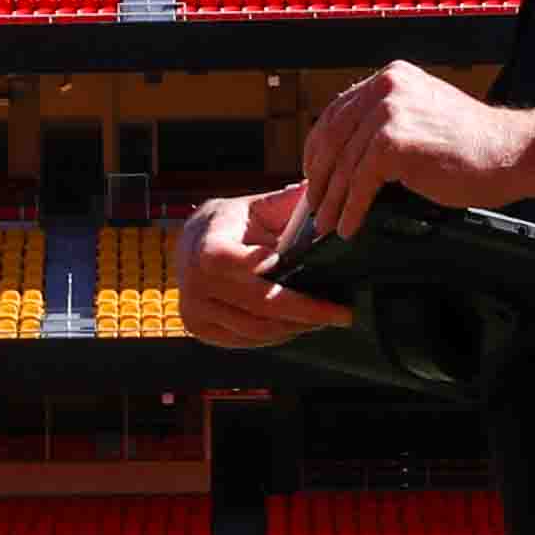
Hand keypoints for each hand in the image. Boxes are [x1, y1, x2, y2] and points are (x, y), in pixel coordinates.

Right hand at [176, 184, 345, 348]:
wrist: (192, 245)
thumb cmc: (233, 223)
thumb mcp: (256, 207)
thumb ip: (287, 204)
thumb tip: (319, 194)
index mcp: (207, 244)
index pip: (225, 259)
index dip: (252, 263)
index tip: (281, 261)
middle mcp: (195, 281)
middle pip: (257, 304)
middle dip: (305, 311)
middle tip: (342, 313)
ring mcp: (195, 309)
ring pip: (256, 329)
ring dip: (296, 327)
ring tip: (324, 319)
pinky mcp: (200, 330)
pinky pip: (246, 340)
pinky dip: (276, 336)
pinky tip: (297, 326)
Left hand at [292, 60, 534, 236]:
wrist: (509, 152)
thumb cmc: (471, 145)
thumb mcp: (420, 117)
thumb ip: (385, 123)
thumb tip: (345, 158)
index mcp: (390, 77)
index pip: (336, 113)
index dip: (317, 148)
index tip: (313, 175)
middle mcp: (386, 87)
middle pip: (332, 138)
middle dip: (319, 178)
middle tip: (314, 208)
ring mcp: (389, 111)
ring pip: (344, 164)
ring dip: (333, 201)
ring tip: (328, 225)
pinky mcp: (394, 141)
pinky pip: (360, 182)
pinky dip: (351, 209)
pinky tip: (349, 226)